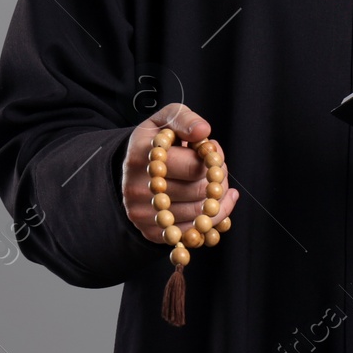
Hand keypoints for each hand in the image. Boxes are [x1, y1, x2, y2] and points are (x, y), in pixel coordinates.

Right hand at [122, 103, 239, 245]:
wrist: (132, 169)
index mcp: (140, 156)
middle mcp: (137, 188)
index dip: (212, 158)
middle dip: (218, 179)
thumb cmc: (155, 141)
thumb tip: (203, 131)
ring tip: (217, 184)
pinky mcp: (150, 232)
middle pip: (198, 192)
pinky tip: (221, 204)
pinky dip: (214, 221)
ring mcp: (142, 214)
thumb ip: (185, 119)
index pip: (193, 166)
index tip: (211, 150)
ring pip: (199, 215)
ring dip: (218, 200)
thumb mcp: (165, 119)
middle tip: (218, 168)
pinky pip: (193, 234)